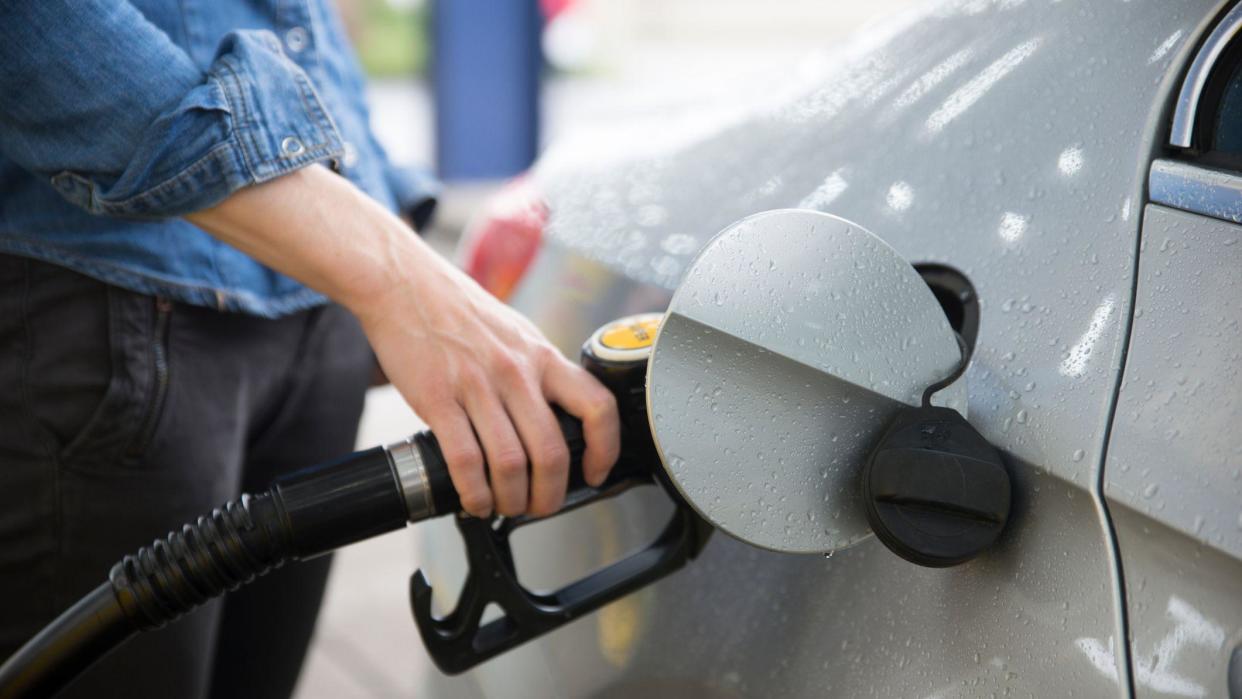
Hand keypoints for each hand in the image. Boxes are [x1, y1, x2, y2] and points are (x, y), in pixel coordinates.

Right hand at [187, 164, 620, 517]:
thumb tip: (556, 417)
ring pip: (511, 464)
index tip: (596, 472)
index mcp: (542, 356)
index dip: (605, 449)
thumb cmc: (459, 311)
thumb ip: (538, 372)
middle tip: (541, 506)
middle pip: (552, 451)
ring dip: (512, 500)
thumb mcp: (516, 333)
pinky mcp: (438, 398)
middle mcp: (517, 372)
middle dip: (550, 494)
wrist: (403, 283)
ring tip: (505, 507)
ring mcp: (478, 386)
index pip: (597, 406)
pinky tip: (475, 500)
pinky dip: (475, 492)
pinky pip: (466, 461)